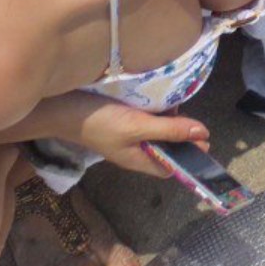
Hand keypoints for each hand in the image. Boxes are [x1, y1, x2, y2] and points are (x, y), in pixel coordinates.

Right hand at [69, 98, 209, 176]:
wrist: (59, 107)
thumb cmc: (98, 122)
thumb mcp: (137, 127)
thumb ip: (169, 130)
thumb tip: (203, 134)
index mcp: (137, 159)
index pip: (169, 167)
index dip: (188, 158)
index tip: (205, 142)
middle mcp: (133, 149)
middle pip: (165, 148)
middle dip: (181, 137)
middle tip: (194, 120)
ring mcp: (126, 134)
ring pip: (156, 131)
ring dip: (170, 121)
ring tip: (181, 106)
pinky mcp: (120, 118)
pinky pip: (145, 118)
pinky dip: (156, 110)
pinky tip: (162, 98)